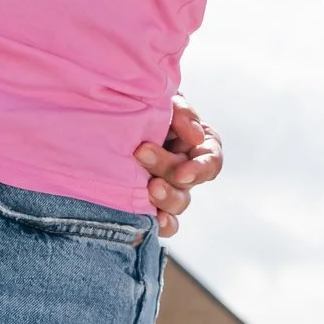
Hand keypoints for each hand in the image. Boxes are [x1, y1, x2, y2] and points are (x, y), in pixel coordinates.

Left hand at [133, 96, 221, 239]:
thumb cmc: (145, 102)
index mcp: (199, 144)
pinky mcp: (153, 202)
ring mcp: (170, 187)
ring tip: (146, 188)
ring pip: (178, 203)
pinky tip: (153, 221)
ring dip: (165, 197)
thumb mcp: (167, 100)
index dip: (199, 170)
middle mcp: (187, 168)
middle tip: (140, 154)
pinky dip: (163, 224)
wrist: (112, 110)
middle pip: (187, 182)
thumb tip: (196, 137)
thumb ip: (182, 112)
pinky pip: (165, 222)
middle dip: (166, 169)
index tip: (181, 174)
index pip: (211, 162)